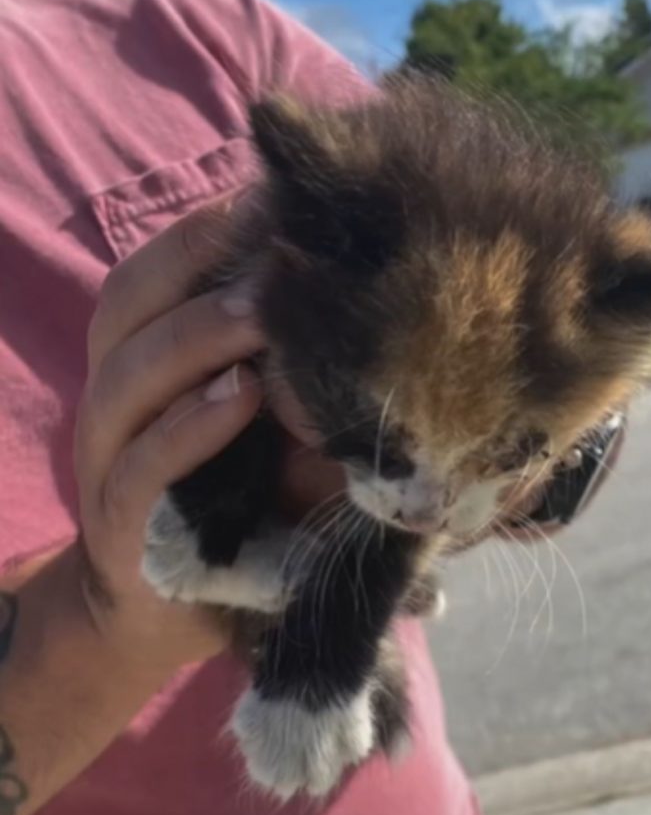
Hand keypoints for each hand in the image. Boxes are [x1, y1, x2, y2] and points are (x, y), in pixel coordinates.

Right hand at [72, 194, 342, 673]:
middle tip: (270, 242)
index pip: (153, 278)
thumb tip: (377, 317)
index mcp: (144, 364)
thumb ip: (304, 380)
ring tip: (259, 311)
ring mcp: (108, 461)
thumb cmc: (239, 507)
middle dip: (193, 264)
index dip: (200, 234)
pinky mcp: (121, 523)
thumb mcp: (277, 432)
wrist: (172, 615)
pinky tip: (240, 396)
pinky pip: (145, 465)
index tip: (268, 199)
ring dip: (194, 336)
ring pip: (126, 377)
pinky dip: (191, 425)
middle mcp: (115, 400)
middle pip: (126, 307)